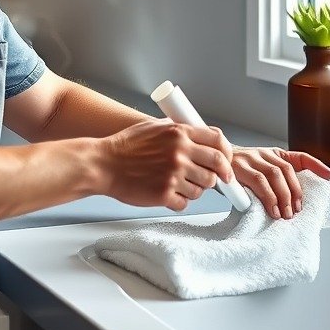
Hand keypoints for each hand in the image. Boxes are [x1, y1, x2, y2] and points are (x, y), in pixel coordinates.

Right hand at [99, 119, 234, 210]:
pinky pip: (185, 203)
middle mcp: (180, 152)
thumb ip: (180, 130)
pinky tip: (166, 194)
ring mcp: (173, 174)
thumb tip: (202, 137)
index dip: (226, 153)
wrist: (103, 164)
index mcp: (180, 133)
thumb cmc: (126, 146)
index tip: (226, 163)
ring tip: (178, 184)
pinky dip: (178, 201)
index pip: (218, 141)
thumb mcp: (156, 127)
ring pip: (203, 188)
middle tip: (211, 180)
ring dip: (195, 189)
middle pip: (217, 167)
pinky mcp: (164, 194)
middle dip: (217, 176)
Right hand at [230, 147, 329, 218]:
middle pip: (287, 170)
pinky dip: (268, 197)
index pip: (300, 156)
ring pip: (275, 175)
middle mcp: (264, 154)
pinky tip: (272, 209)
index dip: (317, 164)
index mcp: (273, 154)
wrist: (210, 165)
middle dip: (295, 192)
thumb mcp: (260, 174)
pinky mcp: (239, 168)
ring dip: (283, 197)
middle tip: (296, 210)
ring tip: (285, 214)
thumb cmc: (238, 174)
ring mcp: (251, 159)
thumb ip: (275, 183)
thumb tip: (293, 204)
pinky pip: (258, 182)